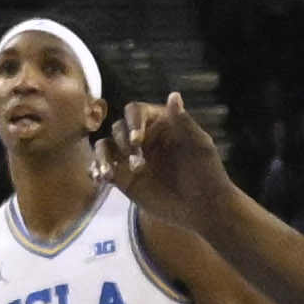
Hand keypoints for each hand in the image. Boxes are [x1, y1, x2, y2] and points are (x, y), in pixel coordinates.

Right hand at [104, 96, 234, 218]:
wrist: (204, 208)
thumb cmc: (207, 173)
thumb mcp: (199, 146)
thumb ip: (183, 122)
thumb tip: (173, 95)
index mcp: (160, 124)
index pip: (135, 111)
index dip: (133, 123)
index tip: (137, 141)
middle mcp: (142, 137)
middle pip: (118, 128)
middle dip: (123, 144)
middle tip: (139, 165)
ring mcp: (130, 158)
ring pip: (105, 146)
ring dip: (102, 157)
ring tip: (107, 174)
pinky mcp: (123, 178)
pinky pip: (103, 168)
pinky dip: (97, 170)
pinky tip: (100, 179)